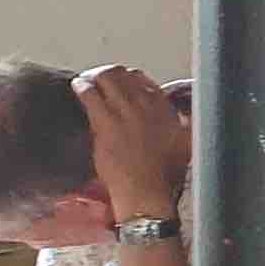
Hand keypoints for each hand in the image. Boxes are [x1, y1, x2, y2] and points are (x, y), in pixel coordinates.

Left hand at [73, 67, 184, 221]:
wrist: (147, 192)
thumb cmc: (165, 175)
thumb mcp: (186, 143)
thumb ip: (181, 124)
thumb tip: (178, 117)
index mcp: (166, 109)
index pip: (146, 81)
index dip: (132, 78)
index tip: (124, 82)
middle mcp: (147, 105)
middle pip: (125, 75)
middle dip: (111, 73)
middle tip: (102, 77)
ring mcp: (124, 112)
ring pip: (107, 79)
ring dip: (96, 76)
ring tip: (88, 80)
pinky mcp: (104, 122)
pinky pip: (90, 95)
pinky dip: (83, 86)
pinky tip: (78, 86)